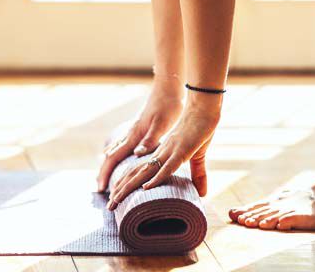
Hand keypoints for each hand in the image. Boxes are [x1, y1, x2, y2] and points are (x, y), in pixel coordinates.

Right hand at [95, 79, 183, 194]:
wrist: (167, 88)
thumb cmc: (167, 106)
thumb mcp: (162, 124)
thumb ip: (150, 139)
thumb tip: (136, 153)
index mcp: (134, 135)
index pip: (114, 158)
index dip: (106, 174)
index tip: (101, 189)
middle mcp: (130, 134)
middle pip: (110, 157)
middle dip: (104, 173)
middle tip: (100, 190)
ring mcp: (132, 131)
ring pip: (115, 151)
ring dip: (109, 165)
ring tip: (106, 179)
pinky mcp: (138, 129)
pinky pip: (122, 145)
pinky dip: (116, 155)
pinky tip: (118, 157)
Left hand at [104, 96, 219, 209]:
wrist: (205, 108)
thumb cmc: (200, 129)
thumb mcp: (197, 156)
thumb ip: (198, 174)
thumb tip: (202, 193)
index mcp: (162, 153)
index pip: (139, 171)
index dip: (126, 184)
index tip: (115, 198)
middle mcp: (161, 152)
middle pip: (135, 173)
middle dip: (121, 190)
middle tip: (109, 206)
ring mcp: (170, 151)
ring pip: (145, 171)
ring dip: (130, 187)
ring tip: (116, 200)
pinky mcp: (182, 150)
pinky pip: (167, 166)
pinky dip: (156, 178)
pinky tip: (145, 188)